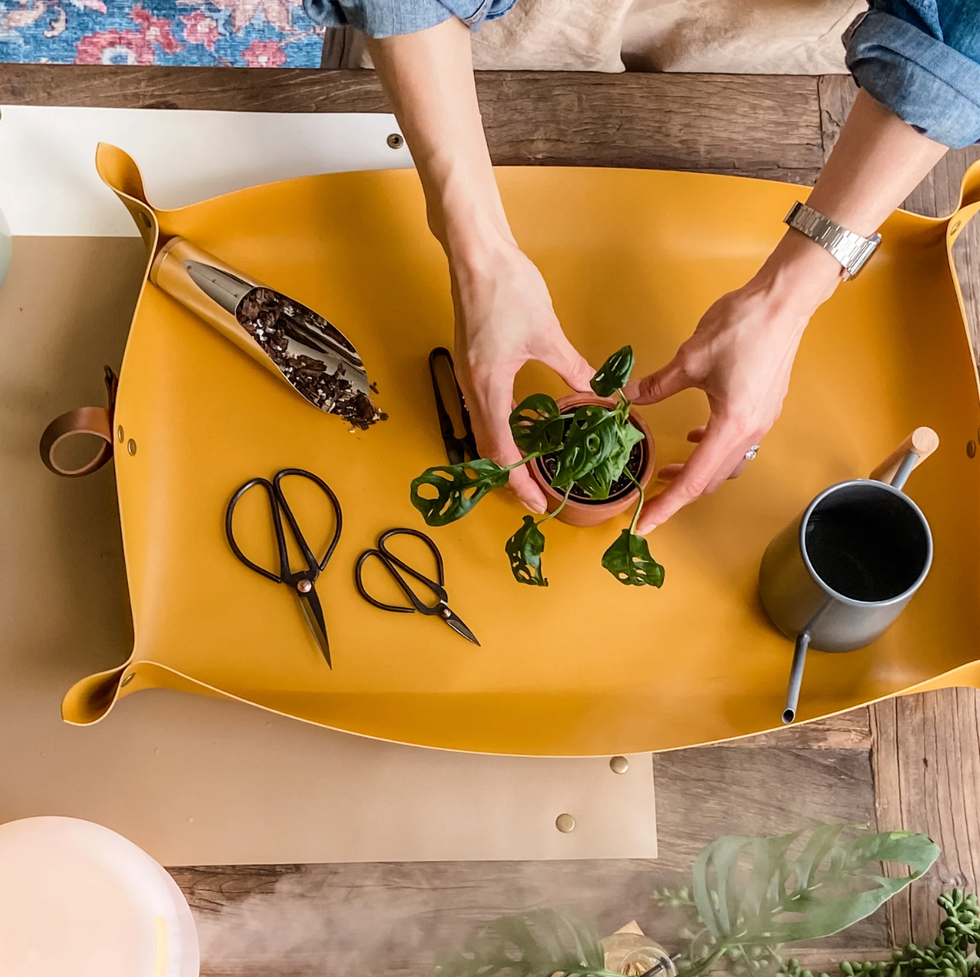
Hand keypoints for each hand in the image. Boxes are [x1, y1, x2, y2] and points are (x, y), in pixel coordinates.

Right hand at [451, 240, 593, 512]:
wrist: (475, 253)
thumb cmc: (507, 289)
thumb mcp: (546, 333)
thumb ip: (573, 368)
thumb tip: (600, 392)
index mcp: (488, 385)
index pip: (501, 450)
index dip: (519, 481)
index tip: (540, 503)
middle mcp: (470, 386)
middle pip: (486, 447)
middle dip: (510, 475)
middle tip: (537, 494)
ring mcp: (466, 374)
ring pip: (482, 429)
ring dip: (503, 453)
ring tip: (529, 468)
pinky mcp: (469, 362)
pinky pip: (482, 409)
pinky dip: (499, 428)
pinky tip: (519, 427)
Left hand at [625, 232, 841, 532]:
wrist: (783, 301)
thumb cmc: (742, 327)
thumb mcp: (689, 359)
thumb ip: (657, 385)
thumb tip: (627, 398)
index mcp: (731, 426)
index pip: (695, 480)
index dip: (668, 505)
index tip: (647, 523)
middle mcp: (750, 431)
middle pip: (712, 478)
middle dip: (679, 492)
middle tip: (650, 498)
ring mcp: (761, 420)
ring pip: (726, 463)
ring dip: (698, 471)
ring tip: (669, 470)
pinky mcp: (763, 407)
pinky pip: (736, 443)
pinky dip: (713, 449)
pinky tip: (695, 436)